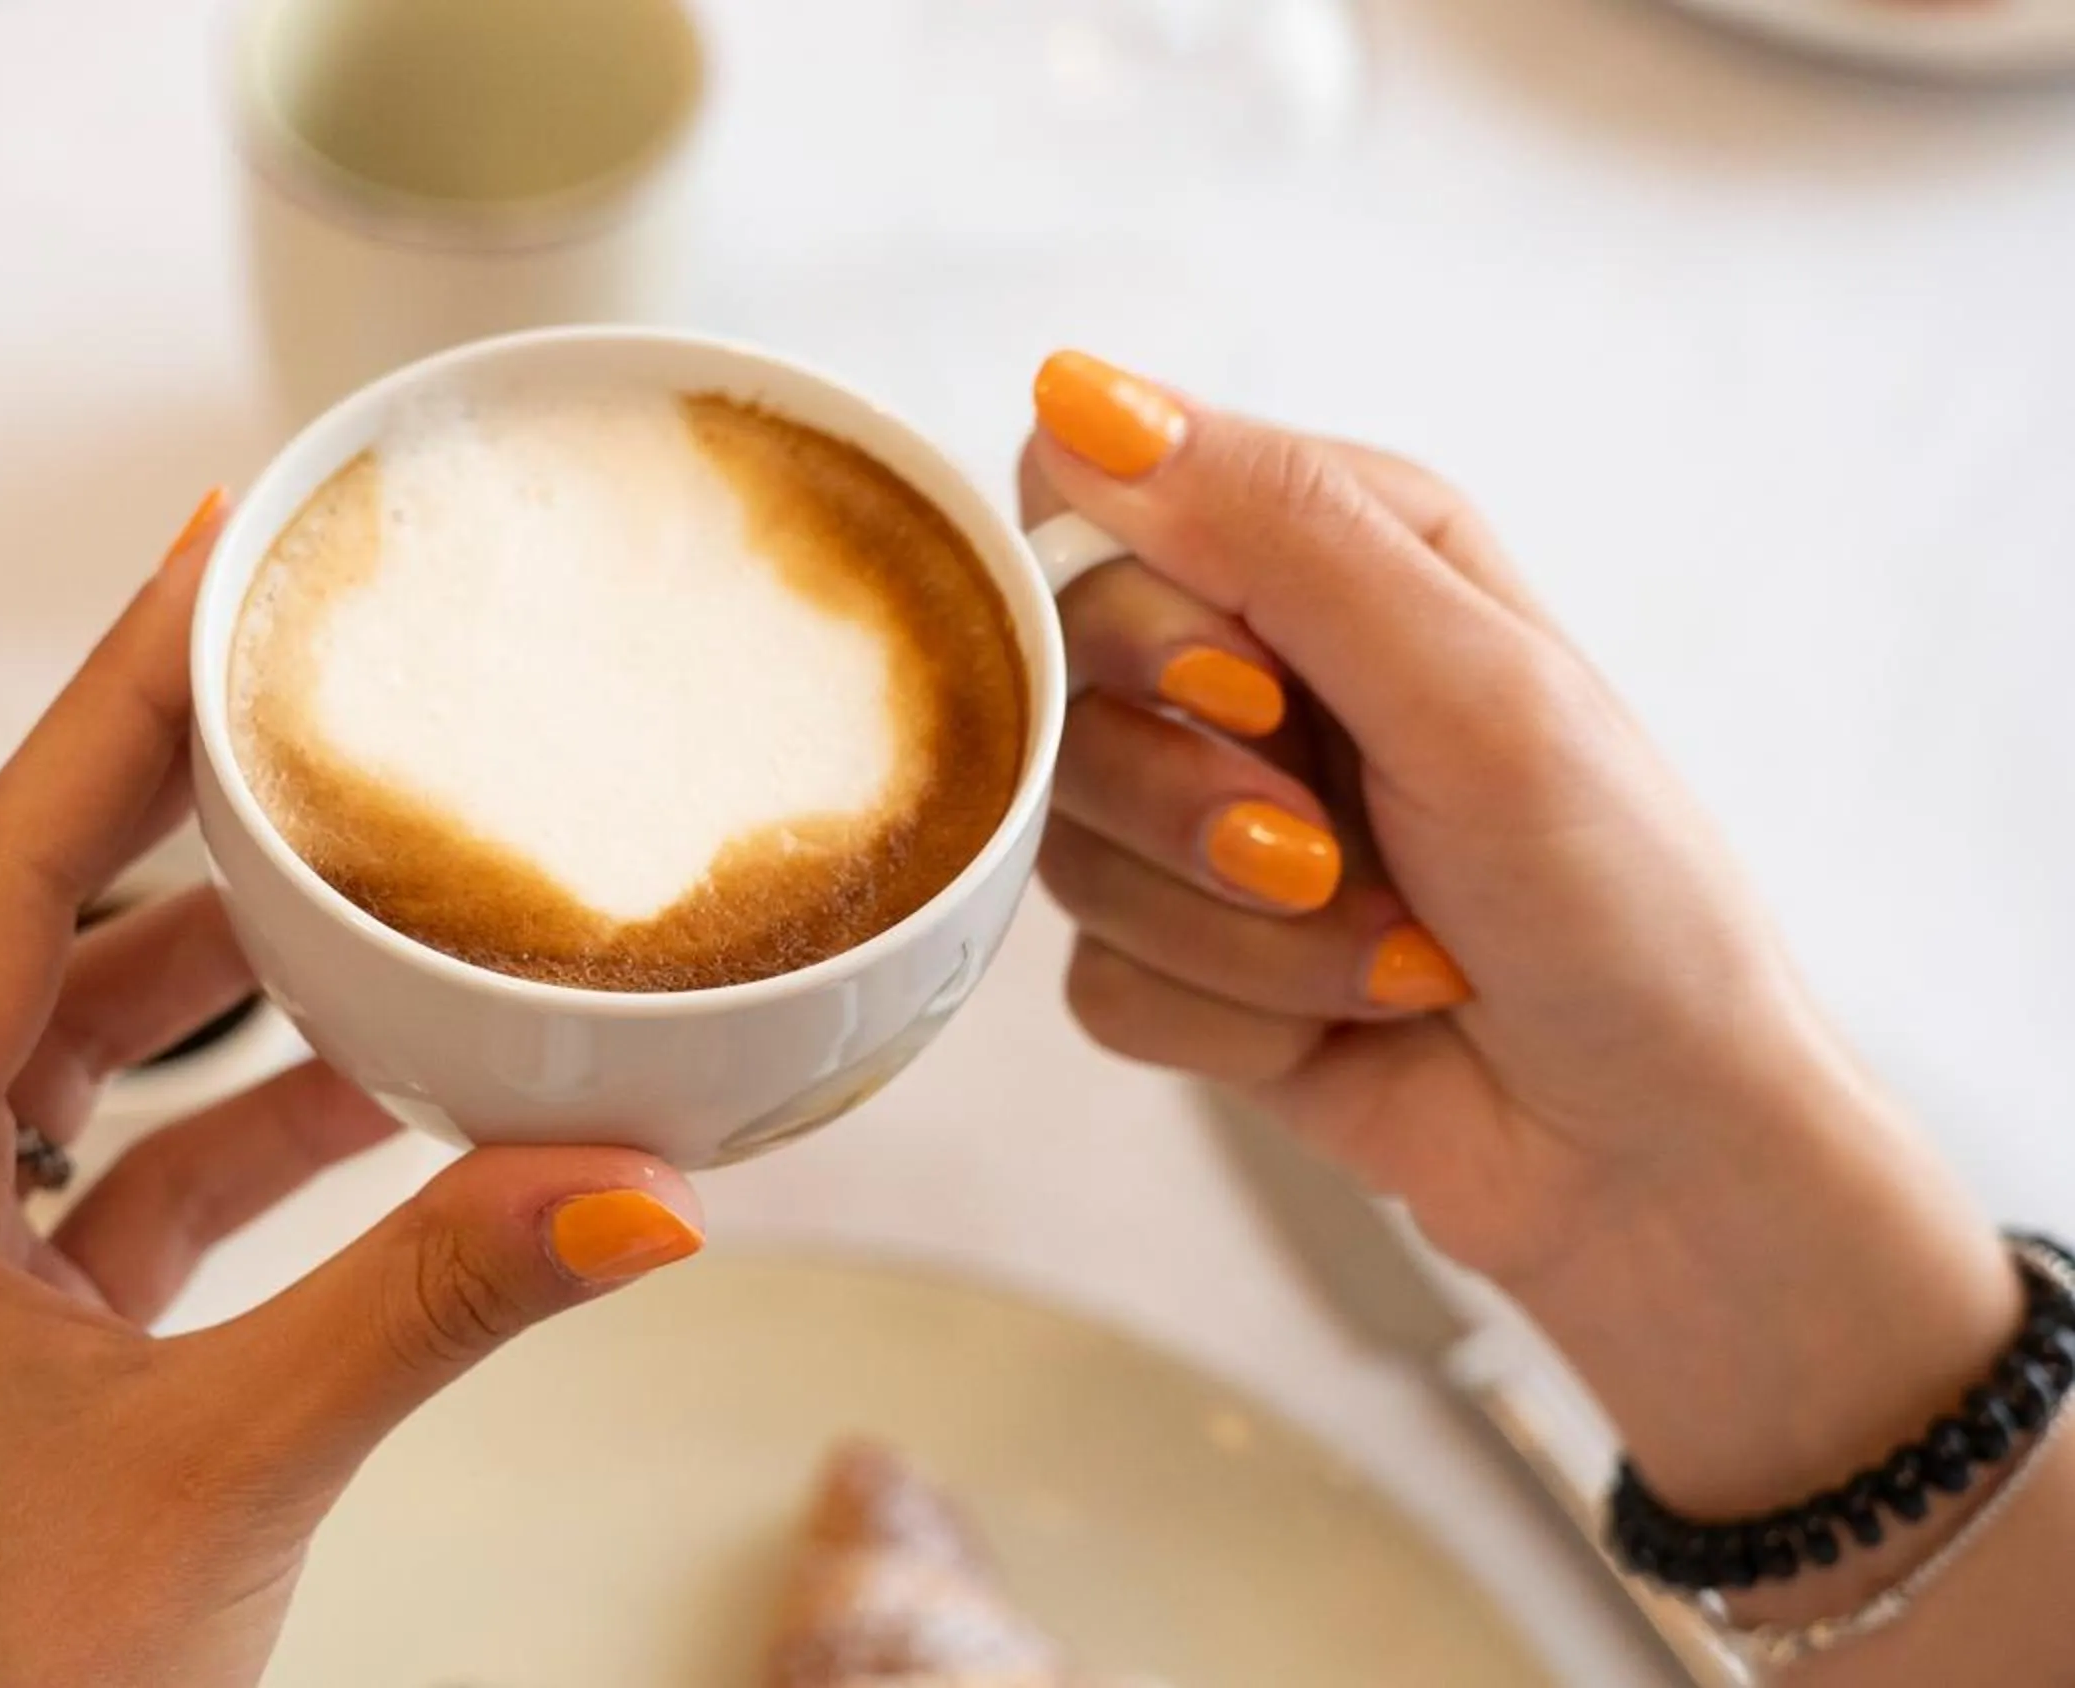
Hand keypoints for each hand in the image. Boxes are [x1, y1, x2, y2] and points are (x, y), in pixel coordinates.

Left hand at [0, 495, 703, 1687]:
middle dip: (176, 793)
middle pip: (34, 925)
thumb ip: (435, 1310)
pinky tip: (383, 1075)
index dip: (106, 697)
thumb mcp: (230, 1477)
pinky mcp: (6, 1339)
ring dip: (231, 965)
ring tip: (377, 858)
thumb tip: (648, 1194)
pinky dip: (253, 1117)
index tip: (212, 550)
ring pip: (87, 1049)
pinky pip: (136, 1172)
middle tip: (314, 664)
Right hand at [1018, 351, 2062, 1669]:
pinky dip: (1225, 1016)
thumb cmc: (1623, 905)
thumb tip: (1076, 389)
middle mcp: (1254, 663)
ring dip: (1236, 928)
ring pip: (1068, 844)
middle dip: (1189, 795)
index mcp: (1332, 549)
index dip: (1124, 602)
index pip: (1088, 496)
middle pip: (1055, 682)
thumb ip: (1279, 532)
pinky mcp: (1179, 957)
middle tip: (1328, 849)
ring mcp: (1204, 817)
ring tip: (1390, 952)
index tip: (1242, 687)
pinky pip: (1093, 974)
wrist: (1658, 1158)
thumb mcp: (1475, 688)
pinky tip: (1346, 1021)